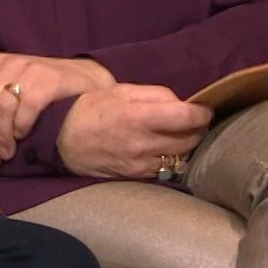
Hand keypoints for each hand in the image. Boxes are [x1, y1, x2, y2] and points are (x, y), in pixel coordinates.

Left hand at [0, 54, 113, 169]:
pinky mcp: (49, 80)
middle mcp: (8, 63)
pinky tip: (24, 135)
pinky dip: (21, 126)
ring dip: (2, 138)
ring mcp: (29, 69)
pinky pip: (25, 108)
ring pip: (1, 108)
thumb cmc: (40, 86)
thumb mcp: (4, 82)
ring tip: (7, 153)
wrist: (85, 81)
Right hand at [54, 84, 211, 178]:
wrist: (63, 139)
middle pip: (190, 139)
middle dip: (196, 128)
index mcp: (138, 117)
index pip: (186, 117)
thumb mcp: (121, 91)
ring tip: (178, 133)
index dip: (202, 113)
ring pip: (181, 156)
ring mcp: (141, 164)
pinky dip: (169, 157)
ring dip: (185, 144)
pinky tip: (161, 148)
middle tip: (191, 120)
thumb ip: (155, 95)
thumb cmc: (92, 108)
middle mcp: (142, 144)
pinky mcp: (137, 177)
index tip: (204, 109)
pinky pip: (165, 168)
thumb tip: (182, 104)